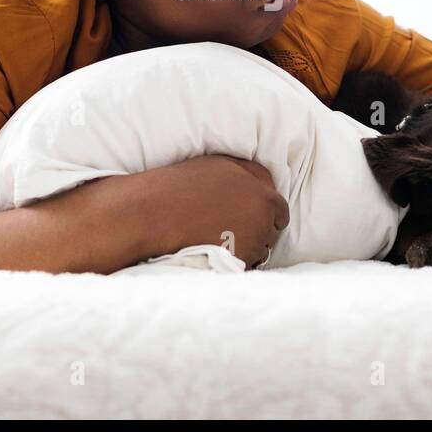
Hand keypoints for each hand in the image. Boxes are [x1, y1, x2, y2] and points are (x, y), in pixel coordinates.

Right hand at [138, 155, 288, 268]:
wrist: (152, 214)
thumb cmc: (180, 186)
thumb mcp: (219, 165)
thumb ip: (249, 175)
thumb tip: (265, 185)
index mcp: (261, 189)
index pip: (279, 208)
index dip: (264, 213)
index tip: (248, 216)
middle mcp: (263, 214)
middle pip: (271, 230)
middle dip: (257, 230)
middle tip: (228, 228)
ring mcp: (253, 239)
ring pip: (260, 249)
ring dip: (247, 247)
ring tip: (218, 240)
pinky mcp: (239, 261)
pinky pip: (245, 266)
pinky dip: (234, 262)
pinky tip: (214, 252)